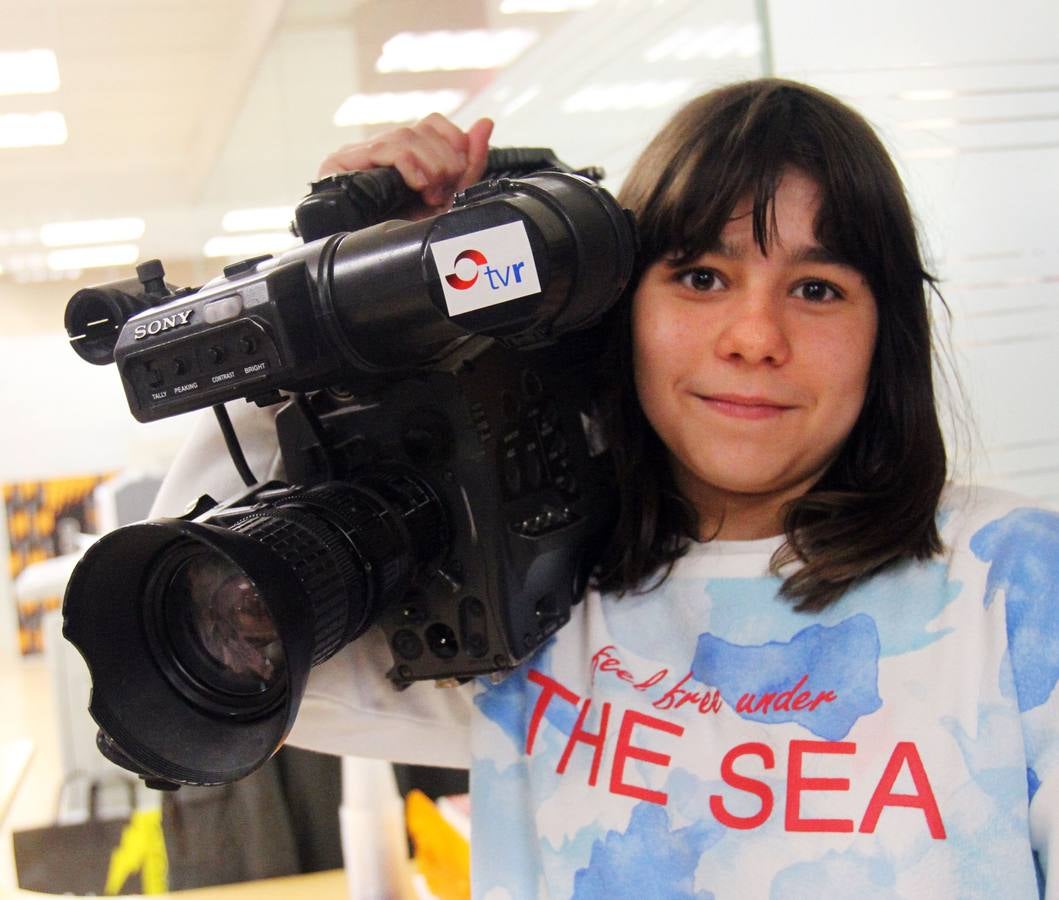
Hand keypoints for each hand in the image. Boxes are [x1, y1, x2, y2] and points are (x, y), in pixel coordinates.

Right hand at [317, 113, 494, 218]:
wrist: (373, 261)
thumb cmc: (404, 234)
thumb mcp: (447, 199)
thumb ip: (469, 164)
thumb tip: (485, 123)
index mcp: (405, 154)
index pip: (434, 123)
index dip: (454, 141)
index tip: (457, 175)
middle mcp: (382, 148)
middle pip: (424, 128)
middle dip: (445, 161)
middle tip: (442, 192)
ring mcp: (360, 153)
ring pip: (408, 135)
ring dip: (430, 166)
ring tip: (429, 194)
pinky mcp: (342, 161)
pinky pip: (385, 148)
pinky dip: (409, 166)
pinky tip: (415, 186)